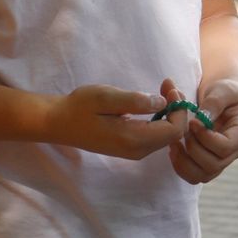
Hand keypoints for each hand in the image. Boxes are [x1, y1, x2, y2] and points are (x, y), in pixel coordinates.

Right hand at [47, 83, 184, 159]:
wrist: (58, 123)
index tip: (169, 87)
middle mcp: (137, 151)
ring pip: (165, 136)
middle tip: (167, 85)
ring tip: (162, 90)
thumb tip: (162, 102)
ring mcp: (134, 152)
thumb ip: (135, 101)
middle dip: (176, 109)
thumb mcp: (106, 98)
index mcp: (134, 139)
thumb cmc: (79, 107)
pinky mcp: (130, 148)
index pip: (174, 130)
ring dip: (169, 113)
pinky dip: (160, 119)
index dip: (179, 108)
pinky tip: (152, 103)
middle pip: (173, 135)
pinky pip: (155, 136)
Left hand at [169, 77, 237, 184]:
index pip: (225, 147)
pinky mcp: (209, 163)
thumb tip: (201, 120)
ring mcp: (222, 160)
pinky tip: (174, 148)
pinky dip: (180, 166)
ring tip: (175, 141)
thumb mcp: (223, 90)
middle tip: (183, 130)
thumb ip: (214, 103)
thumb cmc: (225, 91)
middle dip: (193, 149)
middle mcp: (235, 151)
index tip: (192, 121)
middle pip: (213, 165)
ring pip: (203, 176)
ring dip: (184, 161)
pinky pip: (194, 176)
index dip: (205, 138)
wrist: (224, 98)